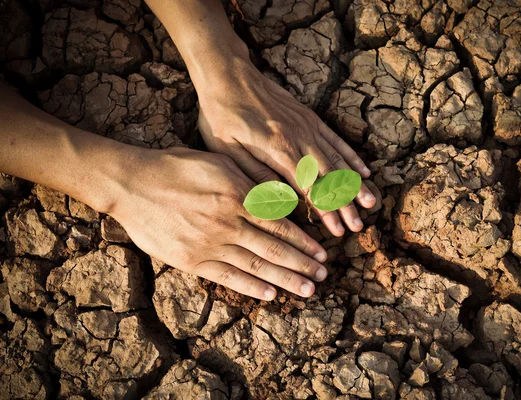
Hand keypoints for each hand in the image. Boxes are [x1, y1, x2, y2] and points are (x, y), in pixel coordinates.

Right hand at [109, 147, 327, 299]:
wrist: (131, 185)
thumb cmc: (176, 167)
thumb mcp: (219, 163)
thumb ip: (249, 183)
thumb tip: (279, 200)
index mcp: (237, 196)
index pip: (280, 225)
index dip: (303, 242)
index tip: (322, 253)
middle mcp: (227, 223)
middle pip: (273, 249)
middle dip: (302, 264)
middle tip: (323, 276)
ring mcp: (208, 244)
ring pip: (255, 266)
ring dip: (284, 280)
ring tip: (307, 290)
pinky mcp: (190, 260)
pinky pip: (226, 277)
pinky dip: (250, 286)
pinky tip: (270, 294)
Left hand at [193, 58, 376, 236]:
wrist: (227, 74)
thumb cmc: (221, 115)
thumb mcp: (229, 151)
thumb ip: (256, 176)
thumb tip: (281, 202)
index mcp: (279, 150)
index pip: (308, 187)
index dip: (325, 211)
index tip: (338, 230)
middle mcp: (299, 138)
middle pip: (329, 177)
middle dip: (345, 204)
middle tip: (357, 226)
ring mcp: (307, 126)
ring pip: (337, 160)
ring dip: (354, 184)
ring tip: (370, 203)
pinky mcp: (309, 117)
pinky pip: (335, 139)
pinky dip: (351, 156)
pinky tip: (363, 171)